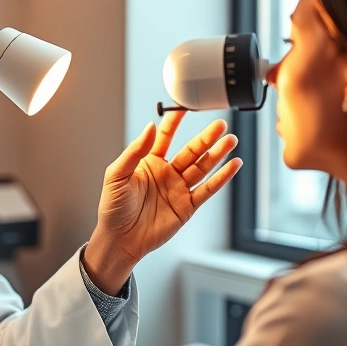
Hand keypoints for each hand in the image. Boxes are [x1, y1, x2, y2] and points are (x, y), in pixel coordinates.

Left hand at [84, 111, 240, 293]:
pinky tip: (233, 165)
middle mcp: (167, 173)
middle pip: (191, 150)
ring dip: (217, 154)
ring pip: (202, 167)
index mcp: (149, 163)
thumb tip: (150, 127)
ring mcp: (178, 189)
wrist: (119, 239)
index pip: (166, 136)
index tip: (185, 106)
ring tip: (230, 140)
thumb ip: (135, 151)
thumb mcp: (116, 175)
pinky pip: (207, 189)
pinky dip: (221, 178)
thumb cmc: (113, 208)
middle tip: (220, 124)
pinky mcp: (187, 207)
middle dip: (206, 137)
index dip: (175, 121)